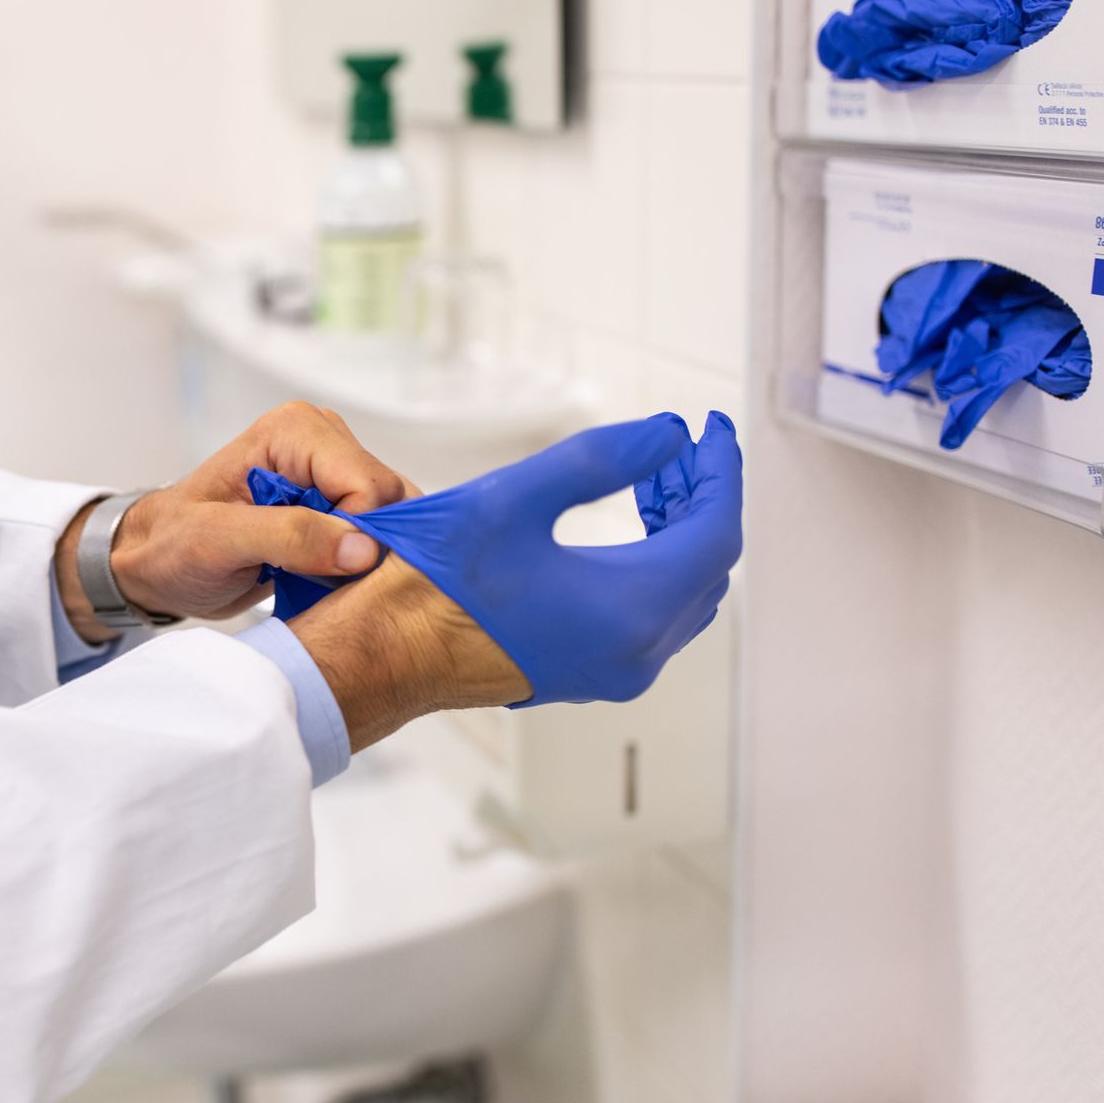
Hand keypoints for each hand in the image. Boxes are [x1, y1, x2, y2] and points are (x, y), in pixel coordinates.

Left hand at [58, 403, 415, 639]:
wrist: (157, 564)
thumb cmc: (172, 546)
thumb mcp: (216, 542)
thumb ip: (288, 537)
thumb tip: (363, 548)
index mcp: (295, 431)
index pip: (368, 484)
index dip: (360, 534)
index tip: (328, 572)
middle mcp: (323, 441)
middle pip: (389, 499)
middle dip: (367, 547)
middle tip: (322, 580)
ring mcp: (334, 474)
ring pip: (392, 520)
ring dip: (365, 559)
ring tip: (317, 580)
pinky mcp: (338, 506)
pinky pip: (378, 536)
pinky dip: (361, 565)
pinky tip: (326, 581)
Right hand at [282, 411, 742, 742]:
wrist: (382, 655)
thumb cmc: (432, 587)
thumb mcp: (512, 498)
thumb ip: (601, 459)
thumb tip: (669, 435)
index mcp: (631, 610)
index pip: (716, 529)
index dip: (721, 470)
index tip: (712, 429)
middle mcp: (635, 653)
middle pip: (706, 564)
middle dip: (700, 498)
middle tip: (677, 450)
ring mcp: (611, 672)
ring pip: (681, 595)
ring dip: (677, 535)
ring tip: (650, 483)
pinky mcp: (584, 674)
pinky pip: (648, 618)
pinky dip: (651, 568)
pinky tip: (618, 535)